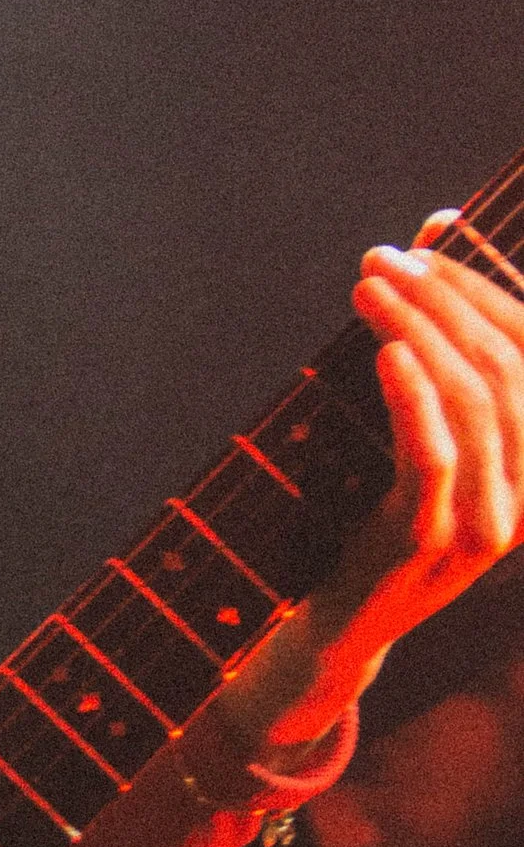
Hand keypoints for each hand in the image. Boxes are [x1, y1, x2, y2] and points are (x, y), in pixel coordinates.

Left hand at [224, 220, 523, 758]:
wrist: (340, 622)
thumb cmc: (376, 511)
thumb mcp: (417, 423)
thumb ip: (435, 337)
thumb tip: (437, 224)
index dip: (486, 288)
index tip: (428, 245)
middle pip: (508, 367)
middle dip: (448, 300)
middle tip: (386, 261)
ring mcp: (488, 523)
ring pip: (476, 402)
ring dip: (420, 330)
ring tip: (370, 289)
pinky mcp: (432, 542)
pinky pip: (436, 454)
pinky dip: (412, 394)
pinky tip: (387, 351)